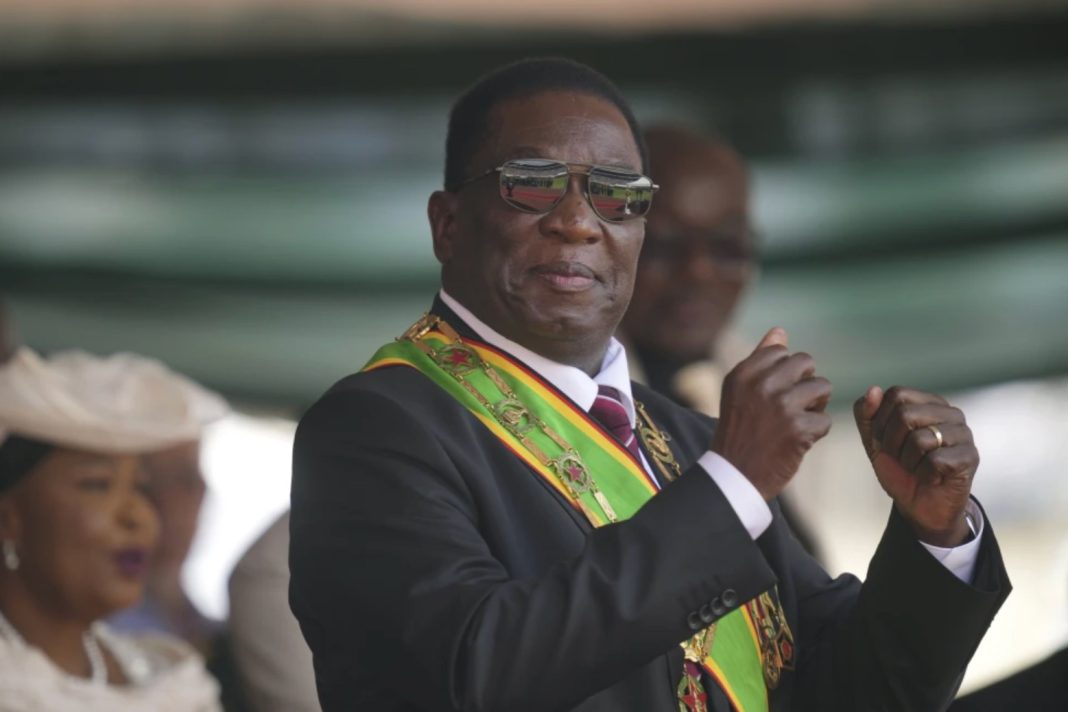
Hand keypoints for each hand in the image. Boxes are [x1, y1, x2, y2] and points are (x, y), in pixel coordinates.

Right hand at [712, 327, 832, 499]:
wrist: (733, 477)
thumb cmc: (739, 432)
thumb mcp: (739, 391)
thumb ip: (759, 359)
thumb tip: (780, 331)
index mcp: (744, 373)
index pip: (781, 351)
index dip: (786, 371)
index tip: (775, 391)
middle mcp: (762, 385)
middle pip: (806, 363)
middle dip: (805, 382)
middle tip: (793, 405)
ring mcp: (781, 406)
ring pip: (823, 388)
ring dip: (815, 406)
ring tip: (797, 422)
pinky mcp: (799, 429)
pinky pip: (825, 420)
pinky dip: (815, 433)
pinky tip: (797, 442)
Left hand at [853, 386, 977, 546]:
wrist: (919, 505)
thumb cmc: (900, 469)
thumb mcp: (874, 440)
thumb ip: (867, 414)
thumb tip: (873, 389)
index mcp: (927, 402)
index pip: (896, 394)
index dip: (881, 421)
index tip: (885, 440)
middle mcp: (949, 413)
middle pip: (905, 414)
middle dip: (892, 443)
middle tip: (901, 457)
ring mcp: (963, 433)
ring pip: (919, 439)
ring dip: (908, 461)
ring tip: (918, 467)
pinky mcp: (970, 456)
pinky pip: (934, 461)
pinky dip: (924, 474)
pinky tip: (932, 477)